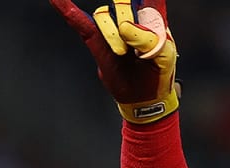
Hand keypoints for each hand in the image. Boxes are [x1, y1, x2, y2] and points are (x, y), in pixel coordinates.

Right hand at [49, 0, 179, 122]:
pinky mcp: (95, 38)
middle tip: (137, 51)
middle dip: (127, 24)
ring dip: (114, 40)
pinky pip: (77, 19)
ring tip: (125, 57)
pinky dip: (65, 7)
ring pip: (104, 16)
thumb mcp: (164, 57)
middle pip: (122, 2)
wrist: (144, 96)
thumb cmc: (159, 72)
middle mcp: (130, 12)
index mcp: (153, 12)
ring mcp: (111, 24)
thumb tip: (125, 28)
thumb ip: (150, 40)